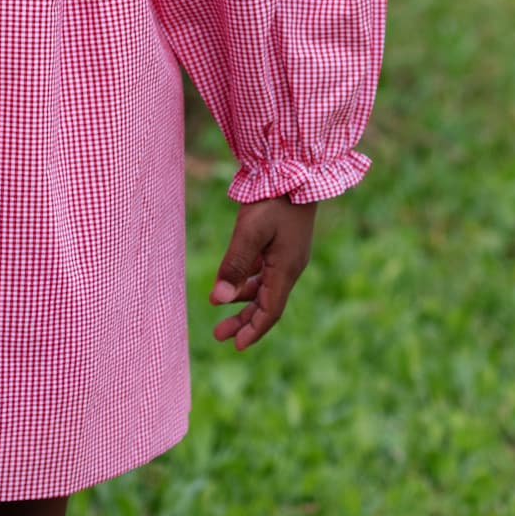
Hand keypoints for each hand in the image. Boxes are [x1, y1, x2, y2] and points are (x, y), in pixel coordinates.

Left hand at [209, 196, 315, 348]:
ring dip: (243, 300)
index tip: (236, 346)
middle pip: (266, 304)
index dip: (254, 330)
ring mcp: (287, 255)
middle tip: (219, 335)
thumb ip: (234, 265)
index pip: (271, 311)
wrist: (296, 169)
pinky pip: (264, 271)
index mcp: (286, 269)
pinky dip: (247, 280)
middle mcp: (289, 267)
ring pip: (264, 288)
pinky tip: (232, 281)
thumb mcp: (250, 231)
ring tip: (219, 306)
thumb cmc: (274, 199)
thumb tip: (218, 300)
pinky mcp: (281, 243)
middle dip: (244, 321)